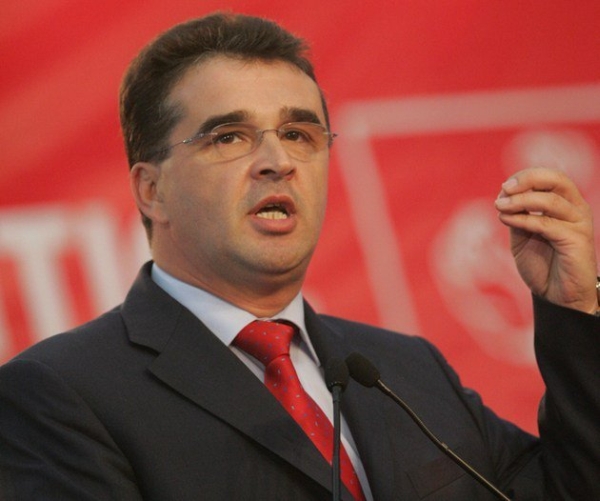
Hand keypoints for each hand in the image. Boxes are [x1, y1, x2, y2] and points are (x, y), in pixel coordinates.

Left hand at [495, 167, 598, 313]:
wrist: (556, 295)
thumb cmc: (541, 264)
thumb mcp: (522, 236)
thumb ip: (516, 216)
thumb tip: (503, 197)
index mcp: (565, 203)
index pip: (550, 177)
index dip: (525, 177)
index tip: (503, 188)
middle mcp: (576, 209)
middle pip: (557, 179)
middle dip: (528, 179)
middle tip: (504, 189)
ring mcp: (578, 223)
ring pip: (550, 201)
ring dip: (520, 200)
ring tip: (499, 205)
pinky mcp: (577, 240)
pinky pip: (546, 224)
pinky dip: (523, 219)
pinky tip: (505, 219)